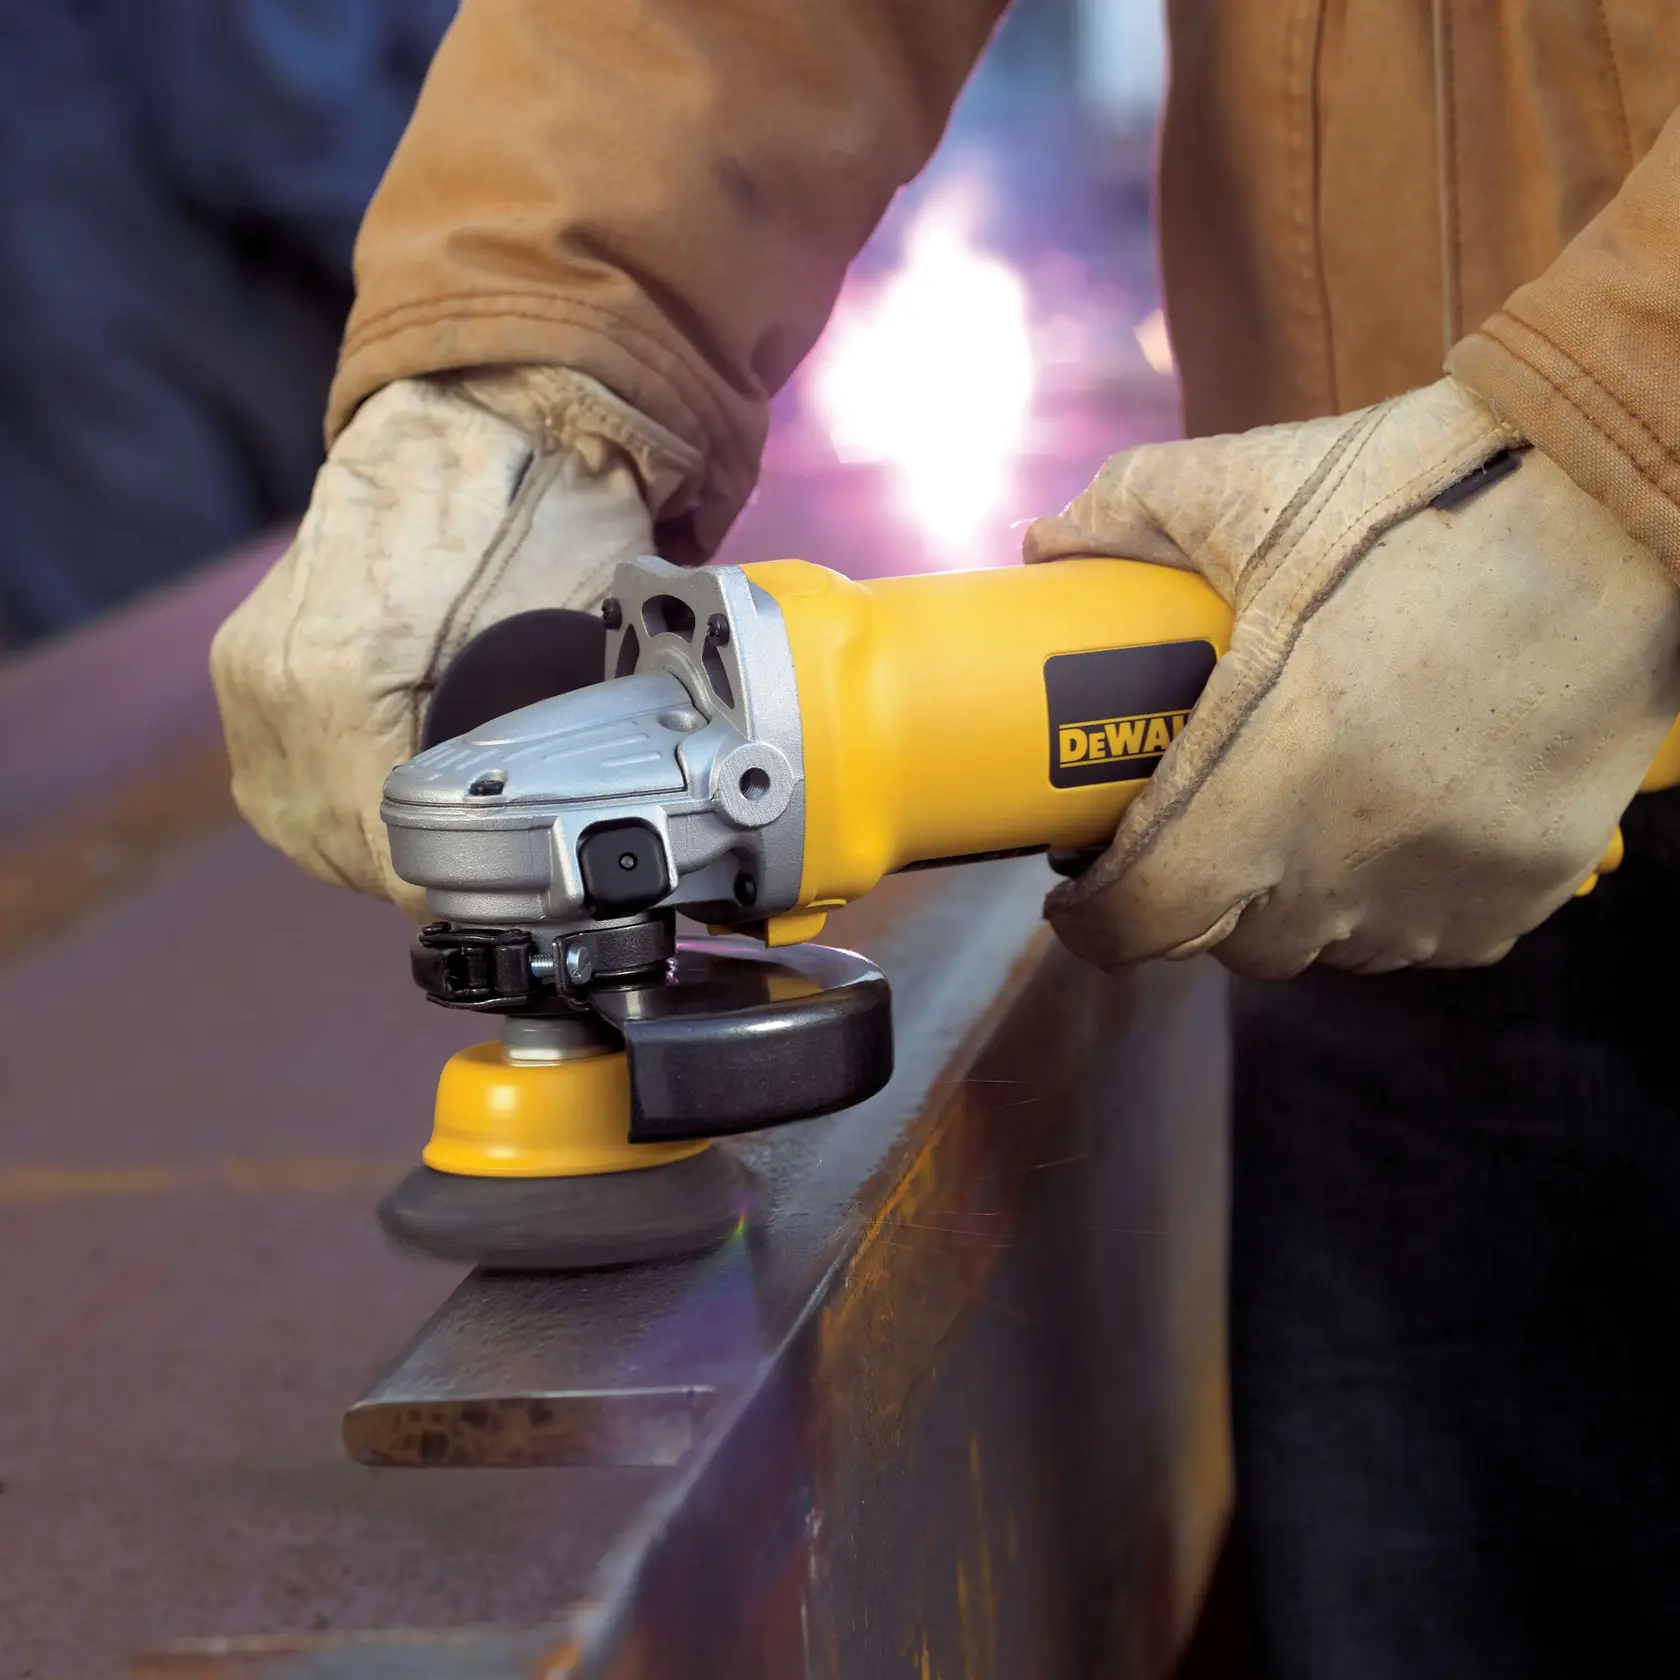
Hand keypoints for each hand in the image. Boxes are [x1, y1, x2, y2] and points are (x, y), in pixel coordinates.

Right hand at [210, 367, 700, 911]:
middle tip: (483, 867)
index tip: (499, 891)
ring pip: (300, 820)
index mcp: (345, 676)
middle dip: (414, 867)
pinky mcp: (246, 660)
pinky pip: (280, 772)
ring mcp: (249, 669)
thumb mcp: (576, 639)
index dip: (452, 881)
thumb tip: (562, 836)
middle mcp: (274, 679)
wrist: (488, 412)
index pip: (386, 845)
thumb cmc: (540, 507)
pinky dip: (337, 797)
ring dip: (370, 841)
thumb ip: (546, 749)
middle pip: (337, 844)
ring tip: (442, 832)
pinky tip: (391, 790)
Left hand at [1025, 377, 1679, 978]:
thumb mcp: (1265, 483)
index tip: (1081, 893)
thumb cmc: (1438, 493)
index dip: (1096, 919)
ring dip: (1292, 906)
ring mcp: (1451, 877)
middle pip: (1236, 944)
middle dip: (1192, 901)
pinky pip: (1429, 937)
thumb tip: (1048, 540)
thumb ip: (1134, 505)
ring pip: (1333, 948)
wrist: (1626, 505)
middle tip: (1184, 835)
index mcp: (1274, 762)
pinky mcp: (1528, 882)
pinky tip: (1386, 830)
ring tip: (1289, 825)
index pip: (1150, 914)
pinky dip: (1391, 903)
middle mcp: (1360, 848)